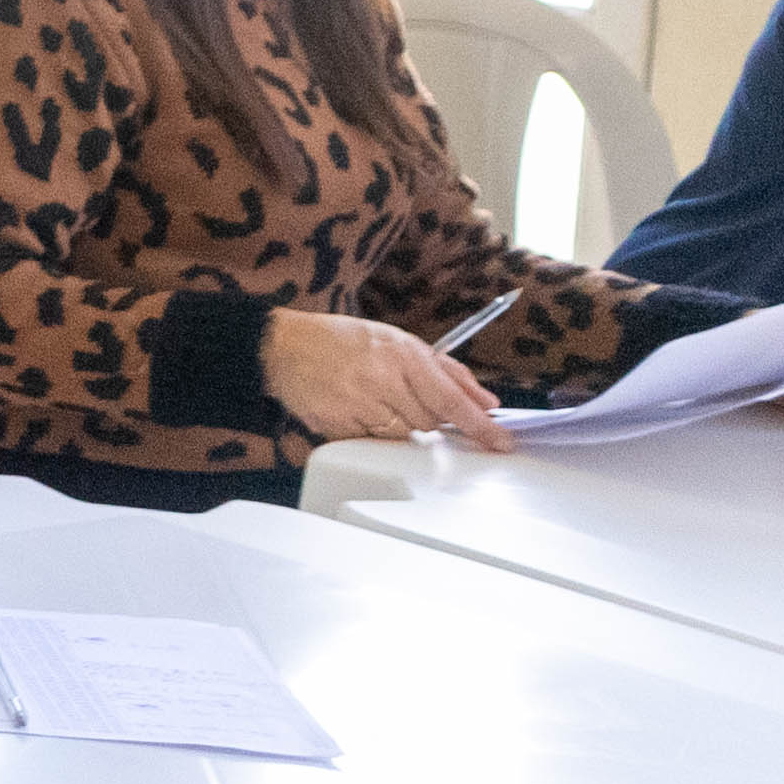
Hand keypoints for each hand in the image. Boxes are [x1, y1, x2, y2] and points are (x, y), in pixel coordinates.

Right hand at [264, 312, 511, 449]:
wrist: (282, 346)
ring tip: (374, 399)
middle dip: (424, 416)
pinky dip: (370, 431)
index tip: (501, 443)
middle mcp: (382, 379)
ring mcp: (357, 404)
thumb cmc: (342, 340)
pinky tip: (355, 408)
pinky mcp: (337, 425)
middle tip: (399, 395)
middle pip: (428, 423)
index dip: (480, 425)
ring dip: (397, 425)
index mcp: (402, 354)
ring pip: (402, 436)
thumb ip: (449, 371)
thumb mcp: (399, 342)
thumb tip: (486, 402)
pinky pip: (371, 443)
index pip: (451, 400)